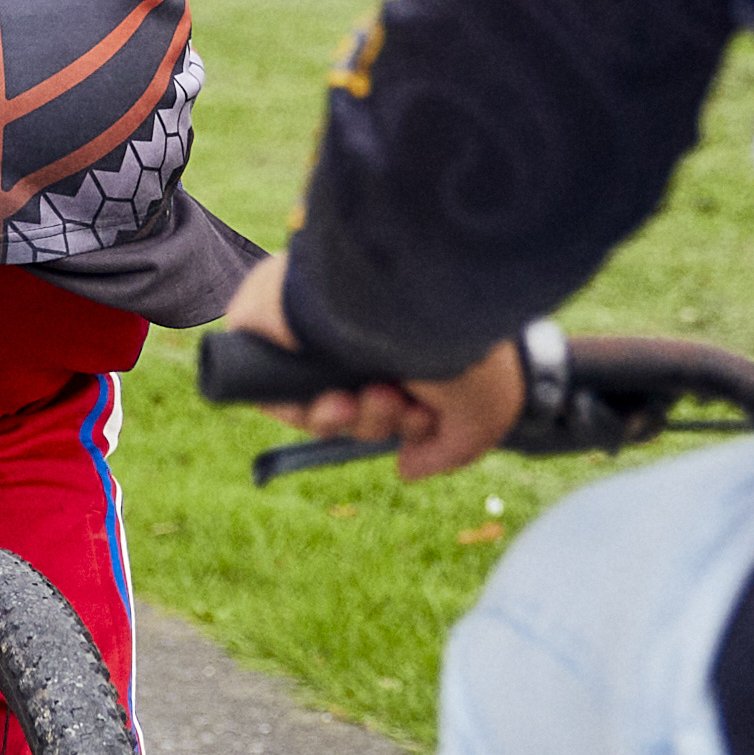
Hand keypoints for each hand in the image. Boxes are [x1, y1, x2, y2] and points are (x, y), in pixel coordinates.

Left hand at [219, 254, 521, 482]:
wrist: (405, 287)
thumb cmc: (453, 342)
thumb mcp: (483, 413)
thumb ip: (452, 450)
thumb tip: (405, 467)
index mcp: (411, 341)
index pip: (398, 403)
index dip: (411, 426)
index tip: (424, 419)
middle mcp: (363, 335)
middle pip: (360, 412)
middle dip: (380, 422)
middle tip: (394, 399)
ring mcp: (316, 332)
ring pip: (320, 409)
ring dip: (349, 419)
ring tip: (368, 394)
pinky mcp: (270, 330)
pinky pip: (275, 396)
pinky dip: (302, 413)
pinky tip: (331, 398)